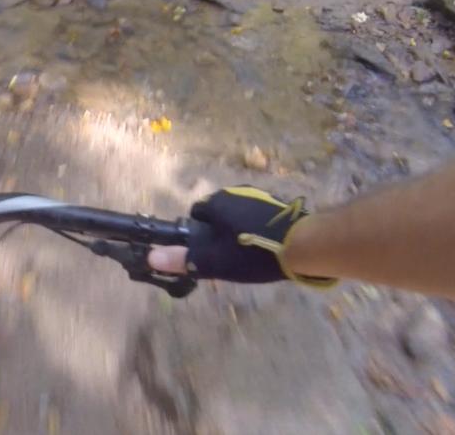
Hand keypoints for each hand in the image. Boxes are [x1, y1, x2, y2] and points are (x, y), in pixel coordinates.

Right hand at [148, 187, 335, 286]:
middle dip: (219, 231)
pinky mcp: (278, 204)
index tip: (208, 252)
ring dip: (239, 230)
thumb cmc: (254, 253)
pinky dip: (257, 229)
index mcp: (217, 202)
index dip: (198, 234)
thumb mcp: (215, 261)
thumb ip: (183, 259)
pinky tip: (266, 247)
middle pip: (217, 213)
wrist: (304, 246)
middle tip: (229, 257)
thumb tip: (150, 258)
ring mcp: (259, 196)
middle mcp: (236, 192)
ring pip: (238, 214)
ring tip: (249, 255)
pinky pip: (257, 216)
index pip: (196, 213)